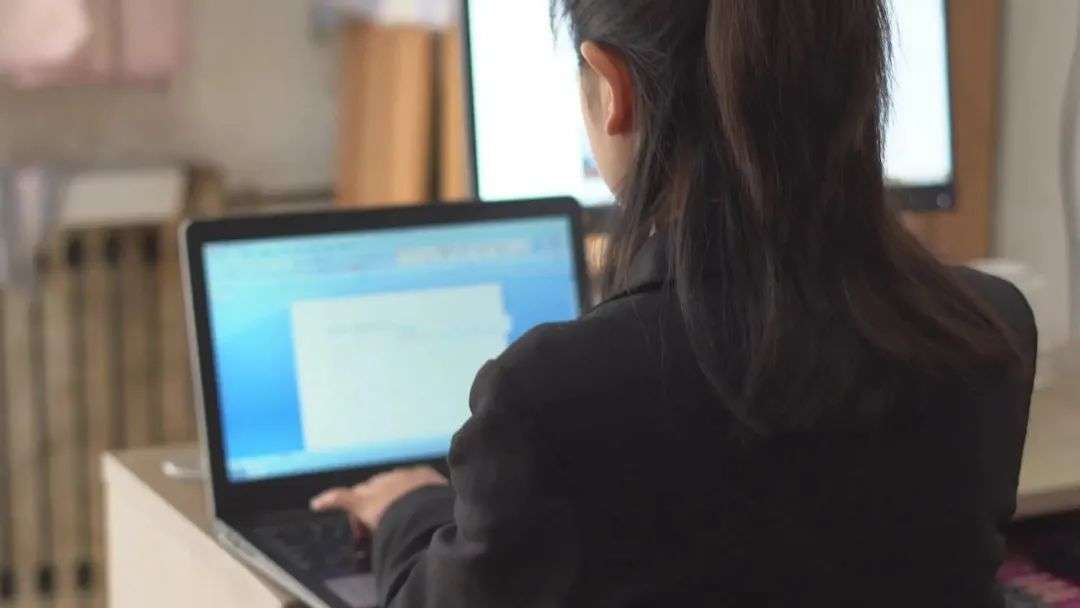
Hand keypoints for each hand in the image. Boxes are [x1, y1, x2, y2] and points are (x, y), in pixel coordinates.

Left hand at [311, 466, 448, 532]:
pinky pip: (342, 497)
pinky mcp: (361, 501)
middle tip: (390, 516)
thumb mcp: (452, 503)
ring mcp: (380, 487)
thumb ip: (450, 505)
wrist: (423, 510)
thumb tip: (465, 510)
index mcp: (423, 476)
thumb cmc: (440, 509)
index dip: (406, 497)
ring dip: (370, 503)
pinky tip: (317, 504)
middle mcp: (400, 476)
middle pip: (387, 486)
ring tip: (370, 518)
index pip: (410, 483)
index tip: (408, 508)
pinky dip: (329, 500)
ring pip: (369, 492)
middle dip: (387, 498)